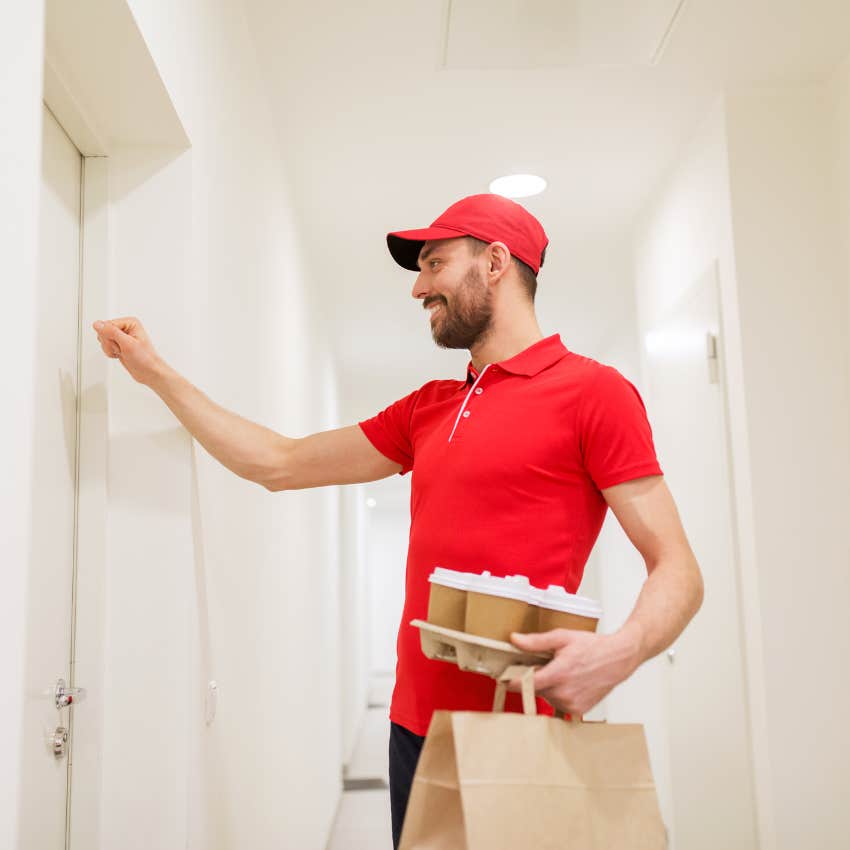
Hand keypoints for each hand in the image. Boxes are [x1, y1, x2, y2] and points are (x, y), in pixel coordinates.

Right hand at [92, 316, 163, 385]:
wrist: (149, 372)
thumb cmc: (145, 358)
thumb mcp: (127, 344)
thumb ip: (111, 332)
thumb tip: (97, 324)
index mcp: (129, 322)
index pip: (106, 325)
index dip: (111, 338)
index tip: (122, 344)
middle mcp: (125, 327)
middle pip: (103, 332)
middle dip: (111, 344)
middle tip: (123, 349)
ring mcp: (121, 336)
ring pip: (103, 340)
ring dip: (111, 349)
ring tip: (123, 352)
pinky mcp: (118, 344)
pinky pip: (105, 346)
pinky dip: (111, 353)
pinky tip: (121, 355)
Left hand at [507, 628, 640, 715]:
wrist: (618, 658)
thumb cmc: (592, 646)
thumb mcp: (562, 637)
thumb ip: (536, 641)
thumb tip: (514, 640)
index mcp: (558, 674)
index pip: (525, 684)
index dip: (513, 679)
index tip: (507, 674)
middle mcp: (564, 693)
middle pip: (535, 690)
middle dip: (534, 678)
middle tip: (544, 664)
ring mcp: (572, 704)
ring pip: (547, 697)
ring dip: (547, 686)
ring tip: (561, 671)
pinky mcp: (579, 711)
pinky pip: (559, 704)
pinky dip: (559, 694)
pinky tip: (569, 681)